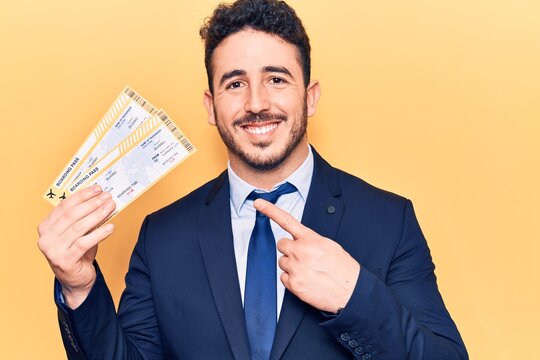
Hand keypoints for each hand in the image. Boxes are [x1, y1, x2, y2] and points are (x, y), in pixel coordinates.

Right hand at [37, 185, 115, 308]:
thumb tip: (102, 199)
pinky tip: (110, 227)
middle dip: (92, 203)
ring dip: (97, 215)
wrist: (76, 280)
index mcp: (46, 227)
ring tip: (111, 207)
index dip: (82, 195)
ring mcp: (53, 250)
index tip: (97, 188)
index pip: (64, 206)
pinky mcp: (64, 260)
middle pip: (72, 215)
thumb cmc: (78, 253)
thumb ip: (85, 218)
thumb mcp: (80, 233)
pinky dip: (99, 233)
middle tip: (107, 197)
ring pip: (78, 227)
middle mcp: (45, 238)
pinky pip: (84, 242)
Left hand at [254, 199, 359, 312]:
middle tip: (303, 257)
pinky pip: (283, 277)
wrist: (351, 292)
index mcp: (311, 239)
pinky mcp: (293, 284)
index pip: (286, 220)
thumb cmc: (344, 269)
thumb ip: (312, 240)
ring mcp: (295, 268)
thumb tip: (302, 241)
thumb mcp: (330, 246)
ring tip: (308, 271)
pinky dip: (292, 279)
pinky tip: (306, 281)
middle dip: (289, 249)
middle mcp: (300, 252)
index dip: (270, 210)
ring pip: (282, 262)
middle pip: (281, 245)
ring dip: (291, 265)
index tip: (258, 203)